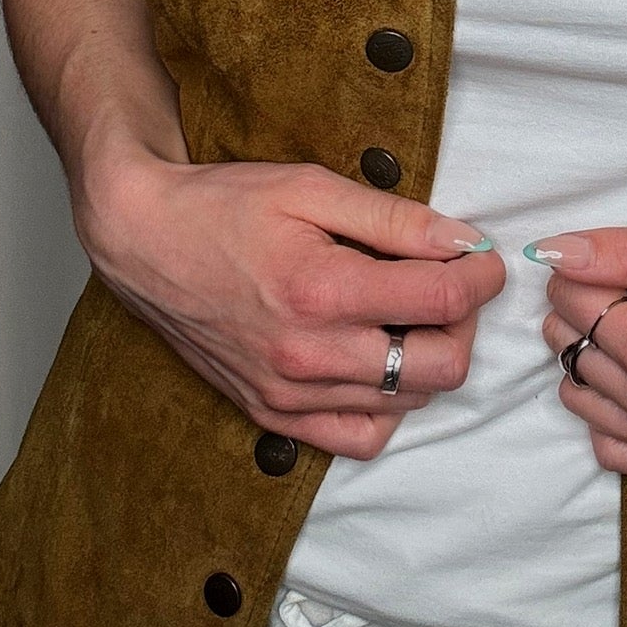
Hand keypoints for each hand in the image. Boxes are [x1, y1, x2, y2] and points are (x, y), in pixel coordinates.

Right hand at [76, 149, 502, 459]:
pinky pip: (358, 439)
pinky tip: (378, 362)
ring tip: (409, 316)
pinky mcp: (271, 414)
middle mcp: (308, 354)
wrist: (144, 240)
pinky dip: (386, 407)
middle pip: (440, 366)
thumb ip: (395, 220)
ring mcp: (288, 393)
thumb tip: (464, 242)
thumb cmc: (223, 206)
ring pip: (407, 403)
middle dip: (464, 322)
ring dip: (428, 360)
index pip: (442, 301)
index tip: (483, 258)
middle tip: (449, 285)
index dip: (481, 276)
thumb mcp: (312, 188)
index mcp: (322, 290)